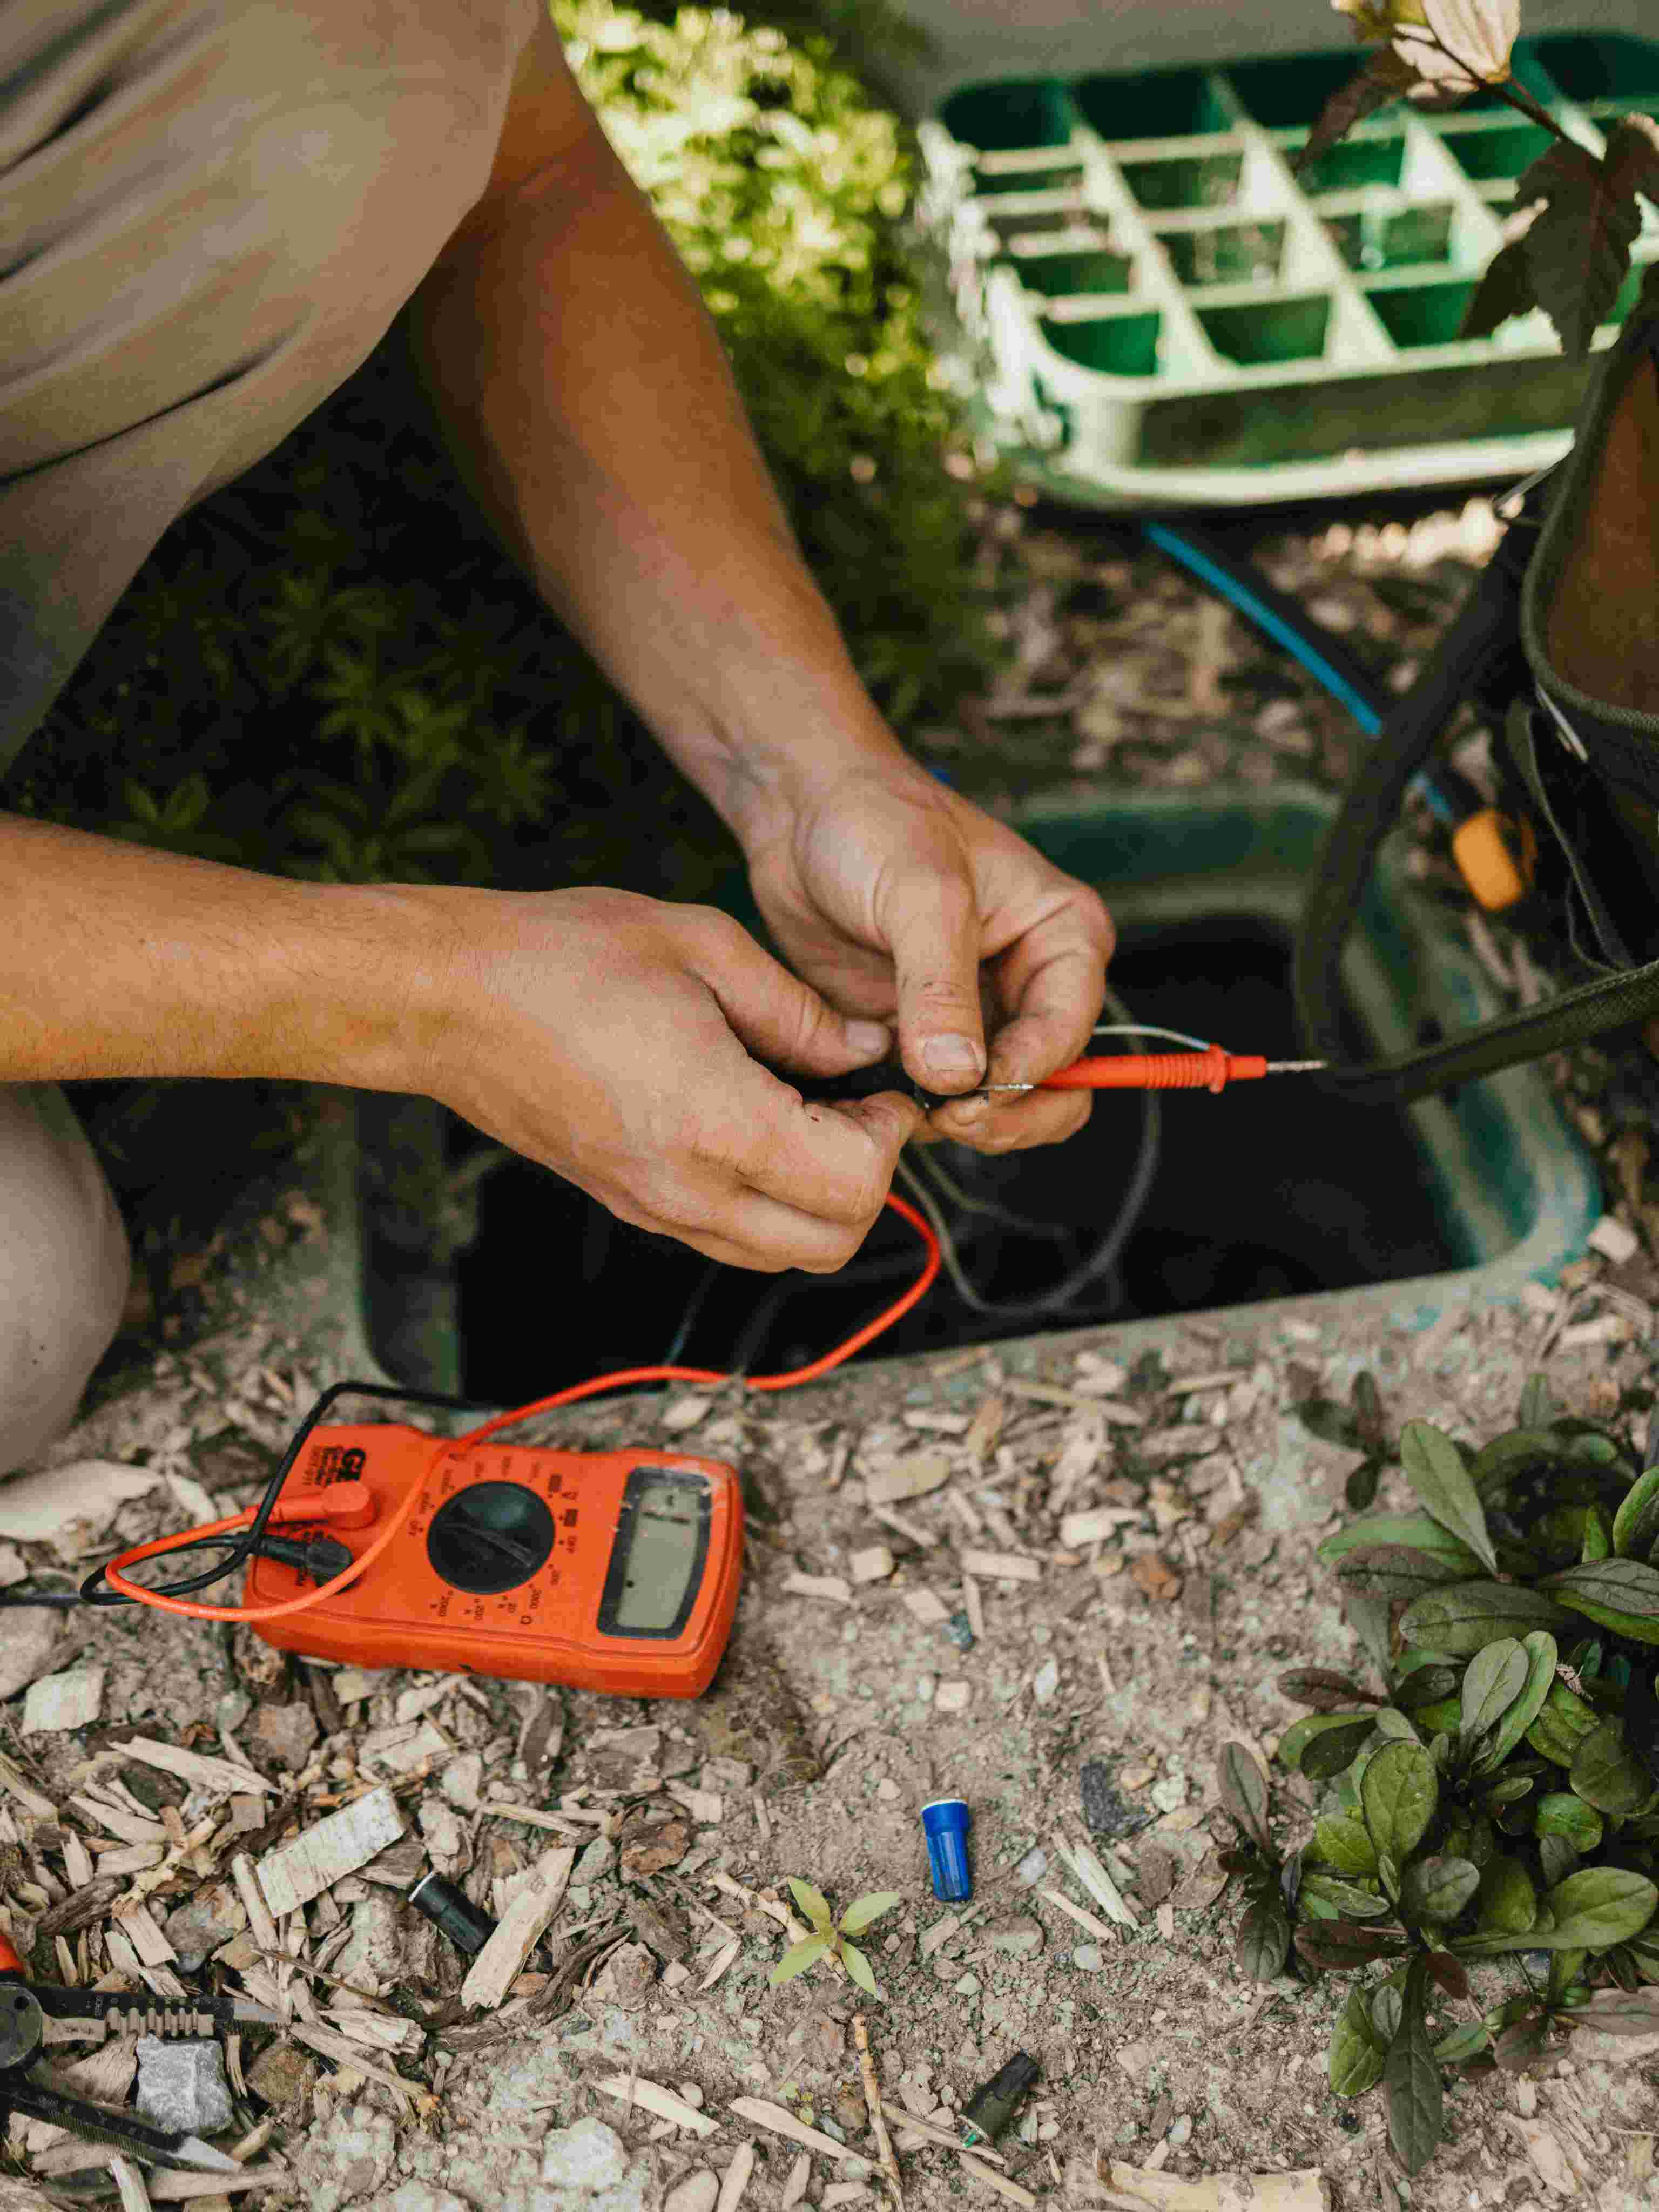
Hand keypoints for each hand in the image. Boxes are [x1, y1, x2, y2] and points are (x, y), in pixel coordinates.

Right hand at [405, 885, 921, 1270]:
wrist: (448, 1000)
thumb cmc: (563, 958)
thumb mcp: (703, 948)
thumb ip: (798, 1010)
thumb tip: (863, 1050)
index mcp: (716, 1123)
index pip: (854, 1185)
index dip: (890, 1136)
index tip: (882, 1085)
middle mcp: (687, 1188)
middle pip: (829, 1243)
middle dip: (869, 1180)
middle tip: (860, 1108)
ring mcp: (654, 1207)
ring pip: (781, 1254)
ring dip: (821, 1200)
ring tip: (814, 1116)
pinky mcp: (631, 1204)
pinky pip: (730, 1237)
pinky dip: (770, 1202)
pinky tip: (760, 1127)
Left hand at [744, 761, 1114, 1152]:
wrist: (804, 815)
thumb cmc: (876, 823)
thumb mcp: (918, 893)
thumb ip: (939, 986)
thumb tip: (958, 1076)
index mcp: (1063, 937)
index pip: (1070, 1032)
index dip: (1026, 1075)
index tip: (969, 1093)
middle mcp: (1032, 983)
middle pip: (1052, 1087)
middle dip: (1005, 1114)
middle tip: (945, 1117)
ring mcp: (978, 1016)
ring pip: (998, 1105)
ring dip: (957, 1120)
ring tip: (903, 1105)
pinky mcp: (923, 1038)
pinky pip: (936, 1099)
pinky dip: (912, 1111)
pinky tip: (874, 1097)